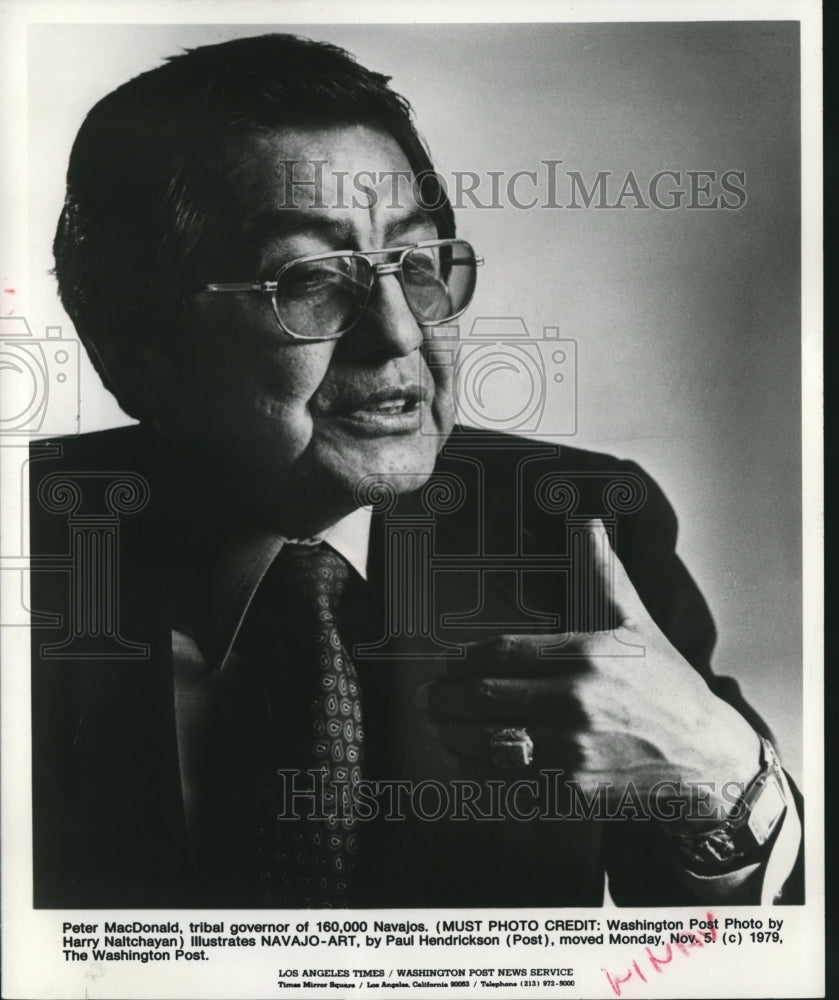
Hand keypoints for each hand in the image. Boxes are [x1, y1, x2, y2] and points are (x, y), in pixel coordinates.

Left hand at [429, 520, 761, 813]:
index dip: (463, 660)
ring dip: (453, 735)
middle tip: (427, 697)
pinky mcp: (575, 790)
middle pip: (486, 697)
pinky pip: (511, 781)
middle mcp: (576, 702)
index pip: (500, 654)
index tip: (446, 664)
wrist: (702, 753)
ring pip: (490, 742)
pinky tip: (464, 762)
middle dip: (446, 698)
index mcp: (584, 655)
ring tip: (437, 727)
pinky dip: (479, 773)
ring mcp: (574, 750)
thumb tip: (588, 519)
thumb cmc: (663, 681)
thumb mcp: (634, 620)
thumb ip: (601, 571)